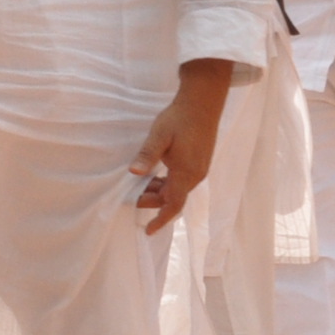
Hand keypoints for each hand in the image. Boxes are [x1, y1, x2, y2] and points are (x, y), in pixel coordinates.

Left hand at [131, 58, 234, 234]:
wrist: (202, 103)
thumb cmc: (179, 119)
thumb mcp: (159, 137)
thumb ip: (147, 156)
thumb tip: (134, 173)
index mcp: (187, 173)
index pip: (173, 204)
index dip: (160, 218)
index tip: (148, 230)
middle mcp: (196, 175)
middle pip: (173, 198)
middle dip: (153, 202)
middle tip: (131, 197)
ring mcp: (200, 168)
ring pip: (177, 189)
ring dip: (159, 191)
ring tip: (139, 186)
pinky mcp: (199, 162)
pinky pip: (182, 180)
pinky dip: (166, 183)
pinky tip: (154, 175)